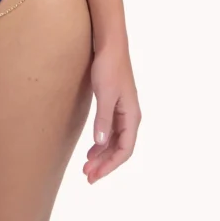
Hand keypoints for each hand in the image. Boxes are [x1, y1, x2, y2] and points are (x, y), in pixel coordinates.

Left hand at [84, 44, 140, 182]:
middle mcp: (130, 116)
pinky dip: (102, 142)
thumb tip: (101, 144)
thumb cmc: (109, 67)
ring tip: (87, 166)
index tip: (95, 175)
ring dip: (102, 155)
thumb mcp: (104, 94)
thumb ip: (103, 120)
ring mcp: (123, 111)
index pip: (125, 149)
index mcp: (132, 116)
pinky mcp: (114, 105)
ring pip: (114, 141)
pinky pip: (111, 131)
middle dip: (104, 163)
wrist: (110, 45)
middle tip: (87, 176)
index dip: (110, 165)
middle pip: (119, 148)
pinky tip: (92, 149)